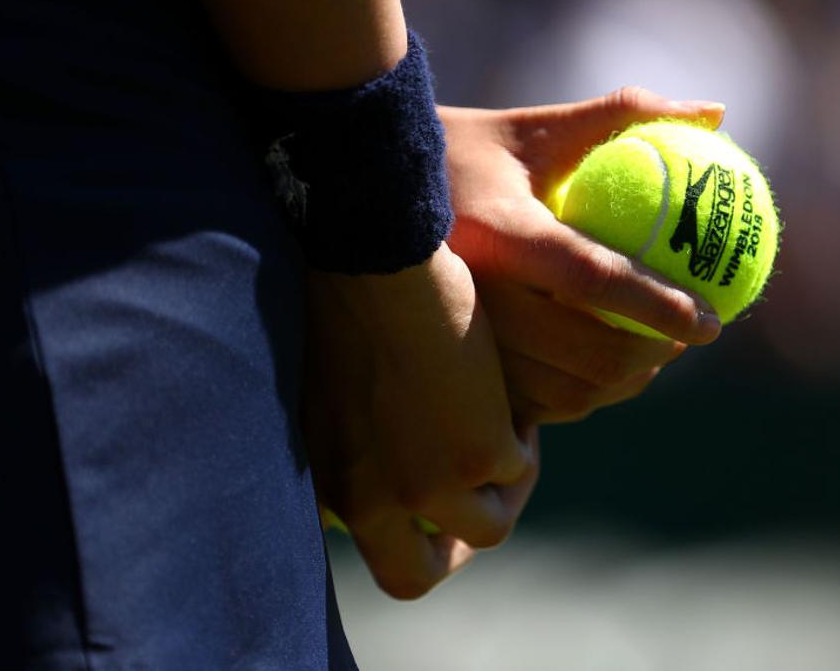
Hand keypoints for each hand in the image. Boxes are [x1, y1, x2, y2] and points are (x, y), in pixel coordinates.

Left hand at [302, 244, 537, 598]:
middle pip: (412, 576)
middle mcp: (371, 502)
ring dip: (500, 490)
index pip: (362, 548)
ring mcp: (427, 488)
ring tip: (501, 432)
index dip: (400, 534)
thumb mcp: (322, 394)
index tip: (423, 504)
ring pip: (486, 528)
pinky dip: (518, 441)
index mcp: (327, 484)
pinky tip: (505, 396)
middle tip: (472, 502)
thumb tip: (370, 470)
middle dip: (447, 551)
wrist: (369, 263)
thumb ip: (346, 445)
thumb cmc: (339, 302)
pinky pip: (516, 469)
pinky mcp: (479, 456)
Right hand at [441, 87, 726, 424]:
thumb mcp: (534, 129)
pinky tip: (602, 372)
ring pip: (564, 391)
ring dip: (623, 384)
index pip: (593, 277)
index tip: (715, 319)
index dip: (660, 304)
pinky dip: (581, 397)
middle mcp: (474, 293)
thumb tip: (715, 111)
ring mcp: (460, 339)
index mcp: (497, 232)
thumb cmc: (461, 151)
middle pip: (585, 353)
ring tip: (654, 355)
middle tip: (687, 338)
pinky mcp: (454, 368)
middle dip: (653, 357)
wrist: (367, 196)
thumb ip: (622, 114)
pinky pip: (533, 404)